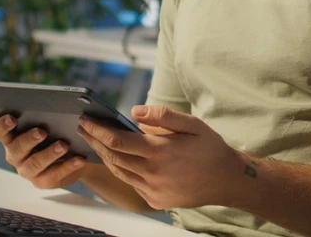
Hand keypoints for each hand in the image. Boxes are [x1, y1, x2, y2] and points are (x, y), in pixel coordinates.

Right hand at [0, 115, 87, 189]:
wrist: (71, 153)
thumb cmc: (54, 132)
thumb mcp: (47, 122)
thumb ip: (43, 115)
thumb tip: (52, 104)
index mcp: (10, 136)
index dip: (2, 125)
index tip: (12, 118)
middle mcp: (15, 154)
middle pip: (17, 147)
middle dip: (29, 139)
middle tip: (42, 131)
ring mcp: (26, 170)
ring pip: (34, 164)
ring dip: (49, 154)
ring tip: (63, 145)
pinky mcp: (41, 182)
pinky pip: (53, 176)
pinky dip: (67, 166)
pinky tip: (78, 159)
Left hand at [78, 105, 246, 209]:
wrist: (227, 181)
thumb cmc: (209, 148)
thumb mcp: (192, 124)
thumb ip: (163, 115)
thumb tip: (134, 110)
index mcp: (160, 151)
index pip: (117, 141)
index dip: (97, 130)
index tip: (85, 120)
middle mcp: (153, 173)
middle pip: (113, 156)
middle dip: (95, 140)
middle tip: (83, 128)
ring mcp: (153, 190)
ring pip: (119, 171)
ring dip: (105, 156)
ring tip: (95, 141)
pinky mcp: (156, 200)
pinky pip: (132, 183)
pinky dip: (121, 170)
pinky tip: (116, 159)